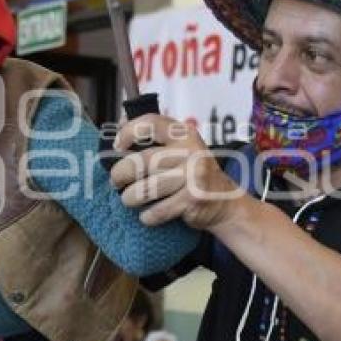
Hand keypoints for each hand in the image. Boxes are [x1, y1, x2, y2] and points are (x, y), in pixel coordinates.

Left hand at [110, 114, 241, 230]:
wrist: (224, 200)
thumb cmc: (191, 172)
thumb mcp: (180, 147)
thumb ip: (154, 137)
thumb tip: (119, 126)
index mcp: (183, 133)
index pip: (149, 124)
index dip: (127, 133)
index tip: (116, 147)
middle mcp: (190, 151)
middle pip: (139, 162)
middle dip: (119, 174)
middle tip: (116, 181)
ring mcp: (193, 175)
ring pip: (143, 190)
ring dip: (130, 198)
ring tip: (130, 199)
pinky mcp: (193, 199)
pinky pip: (156, 211)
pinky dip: (147, 216)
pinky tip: (148, 214)